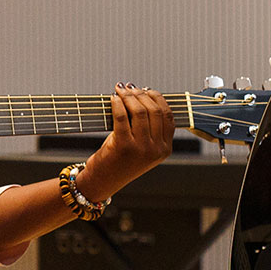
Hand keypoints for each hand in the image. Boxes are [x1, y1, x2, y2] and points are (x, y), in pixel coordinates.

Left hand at [79, 84, 172, 199]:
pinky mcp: (124, 146)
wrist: (102, 182)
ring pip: (139, 111)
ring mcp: (141, 148)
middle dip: (141, 94)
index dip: (157, 99)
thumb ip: (148, 128)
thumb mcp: (141, 147)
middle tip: (129, 88)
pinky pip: (122, 116)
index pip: (168, 116)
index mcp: (165, 149)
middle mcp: (156, 149)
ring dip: (128, 96)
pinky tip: (113, 99)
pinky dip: (117, 104)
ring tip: (120, 90)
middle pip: (154, 111)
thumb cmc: (119, 161)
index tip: (146, 90)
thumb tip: (143, 95)